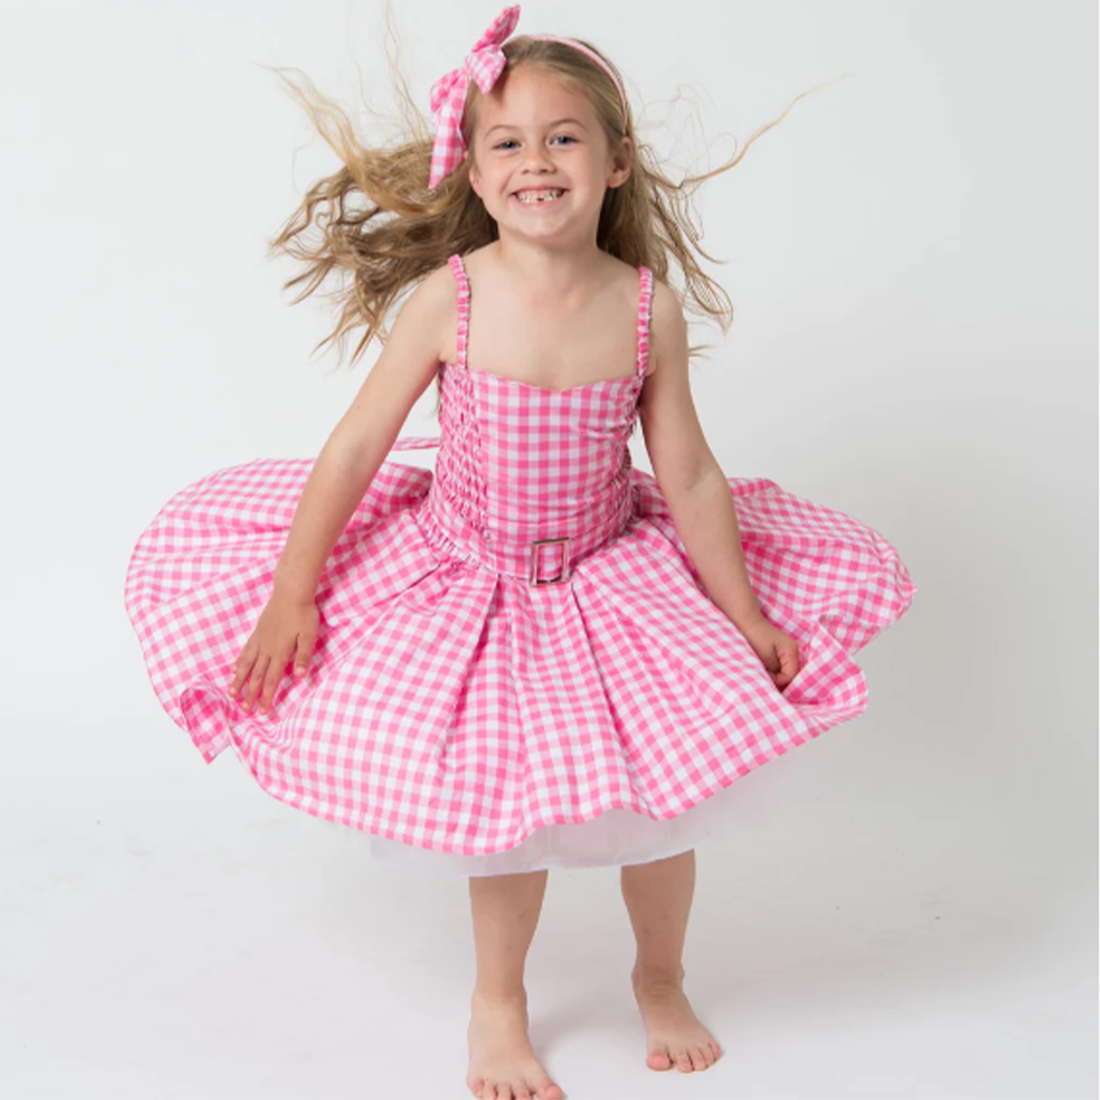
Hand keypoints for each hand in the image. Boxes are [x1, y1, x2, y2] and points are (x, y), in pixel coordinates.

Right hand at [228, 590, 319, 714]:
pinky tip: (233, 670)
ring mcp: (260, 640)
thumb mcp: (309, 635)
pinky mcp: (257, 632)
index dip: (266, 697)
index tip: (261, 712)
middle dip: (250, 695)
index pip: (272, 680)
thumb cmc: (304, 613)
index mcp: (280, 652)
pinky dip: (239, 662)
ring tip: (231, 695)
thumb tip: (300, 676)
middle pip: (256, 677)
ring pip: (246, 665)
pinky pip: (245, 651)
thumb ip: (304, 656)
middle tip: (244, 711)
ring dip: (239, 682)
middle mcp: (267, 649)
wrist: (291, 592)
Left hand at [738, 615, 800, 691]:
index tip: (763, 677)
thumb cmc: (753, 636)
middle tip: (762, 678)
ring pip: (784, 673)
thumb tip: (780, 683)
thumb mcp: (765, 655)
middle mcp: (792, 652)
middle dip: (777, 680)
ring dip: (773, 676)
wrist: (745, 621)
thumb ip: (775, 670)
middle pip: (790, 675)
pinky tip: (762, 670)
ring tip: (761, 673)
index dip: (778, 681)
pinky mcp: (779, 654)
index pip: (791, 676)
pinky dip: (771, 672)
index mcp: (791, 650)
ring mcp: (786, 653)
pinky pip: (779, 668)